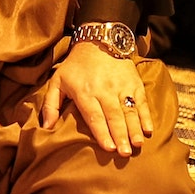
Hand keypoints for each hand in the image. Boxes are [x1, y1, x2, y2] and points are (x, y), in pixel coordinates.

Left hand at [41, 41, 151, 156]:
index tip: (108, 148)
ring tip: (137, 145)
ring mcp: (122, 86)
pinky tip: (148, 130)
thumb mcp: (57, 81)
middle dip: (120, 135)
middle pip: (114, 116)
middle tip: (124, 153)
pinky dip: (146, 116)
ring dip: (134, 129)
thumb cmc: (76, 66)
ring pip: (129, 110)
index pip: (94, 116)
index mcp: (85, 92)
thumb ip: (50, 105)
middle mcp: (105, 89)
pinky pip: (142, 101)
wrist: (99, 40)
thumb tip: (46, 128)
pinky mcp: (134, 83)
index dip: (102, 132)